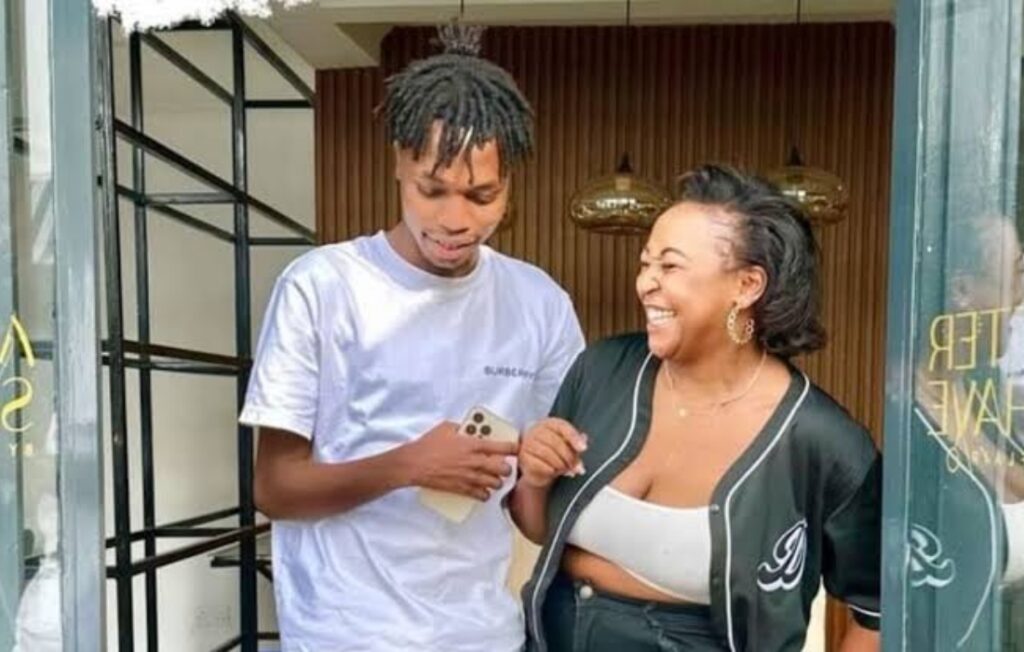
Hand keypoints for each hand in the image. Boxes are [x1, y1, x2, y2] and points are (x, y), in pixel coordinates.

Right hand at [402, 421, 517, 500]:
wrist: (414, 464)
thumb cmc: (428, 445)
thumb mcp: (446, 428)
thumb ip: (462, 428)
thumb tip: (469, 429)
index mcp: (473, 445)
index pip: (502, 447)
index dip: (513, 448)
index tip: (516, 448)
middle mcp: (475, 462)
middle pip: (504, 469)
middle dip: (506, 468)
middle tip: (503, 465)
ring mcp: (470, 477)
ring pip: (495, 484)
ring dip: (497, 481)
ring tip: (493, 478)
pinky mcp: (462, 489)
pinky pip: (482, 495)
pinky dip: (485, 494)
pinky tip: (483, 490)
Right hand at [519, 418, 587, 488]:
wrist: (537, 469)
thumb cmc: (554, 454)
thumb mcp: (567, 447)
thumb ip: (576, 443)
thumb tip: (583, 442)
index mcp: (549, 424)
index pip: (562, 426)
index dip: (574, 437)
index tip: (583, 448)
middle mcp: (536, 430)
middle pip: (556, 442)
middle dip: (569, 457)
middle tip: (577, 467)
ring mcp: (528, 443)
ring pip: (548, 454)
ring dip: (561, 465)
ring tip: (566, 470)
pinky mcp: (523, 457)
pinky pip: (540, 464)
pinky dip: (550, 470)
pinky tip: (553, 472)